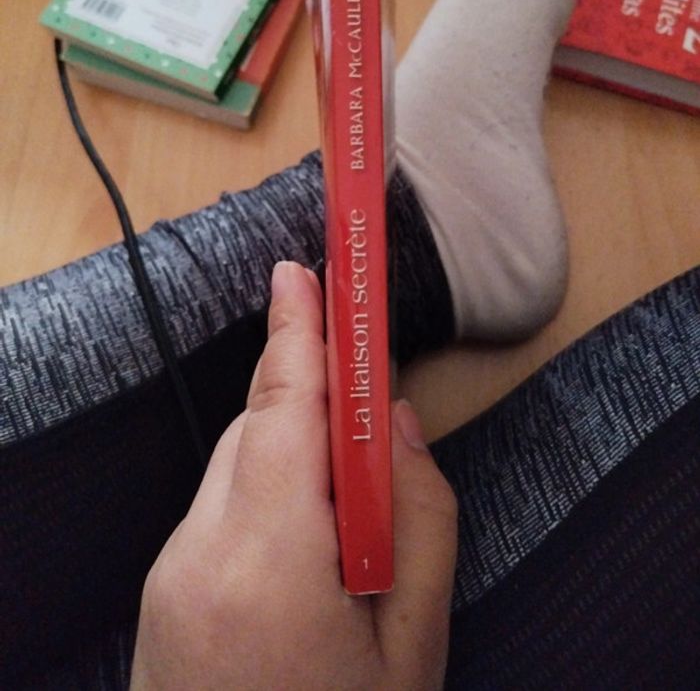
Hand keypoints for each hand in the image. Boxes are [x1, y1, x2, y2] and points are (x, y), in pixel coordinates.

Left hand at [130, 261, 456, 689]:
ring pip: (241, 467)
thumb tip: (398, 423)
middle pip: (261, 431)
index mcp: (268, 561)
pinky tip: (309, 562)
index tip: (306, 268)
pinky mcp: (164, 590)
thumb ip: (420, 518)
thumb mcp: (415, 645)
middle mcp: (199, 551)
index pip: (283, 408)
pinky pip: (223, 508)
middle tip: (376, 438)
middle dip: (319, 415)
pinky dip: (270, 502)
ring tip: (350, 537)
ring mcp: (170, 572)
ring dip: (299, 466)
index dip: (298, 329)